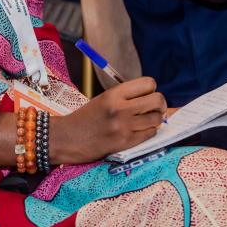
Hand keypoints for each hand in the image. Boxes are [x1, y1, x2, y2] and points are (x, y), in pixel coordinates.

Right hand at [50, 77, 166, 164]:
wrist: (67, 138)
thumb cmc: (86, 117)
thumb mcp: (104, 99)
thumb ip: (126, 96)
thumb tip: (153, 96)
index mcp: (114, 94)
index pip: (148, 83)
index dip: (150, 88)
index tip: (146, 94)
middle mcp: (121, 109)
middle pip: (158, 100)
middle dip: (159, 104)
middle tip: (152, 107)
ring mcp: (124, 127)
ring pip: (157, 119)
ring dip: (155, 119)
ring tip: (145, 120)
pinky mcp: (126, 143)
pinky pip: (150, 134)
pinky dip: (148, 131)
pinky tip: (139, 130)